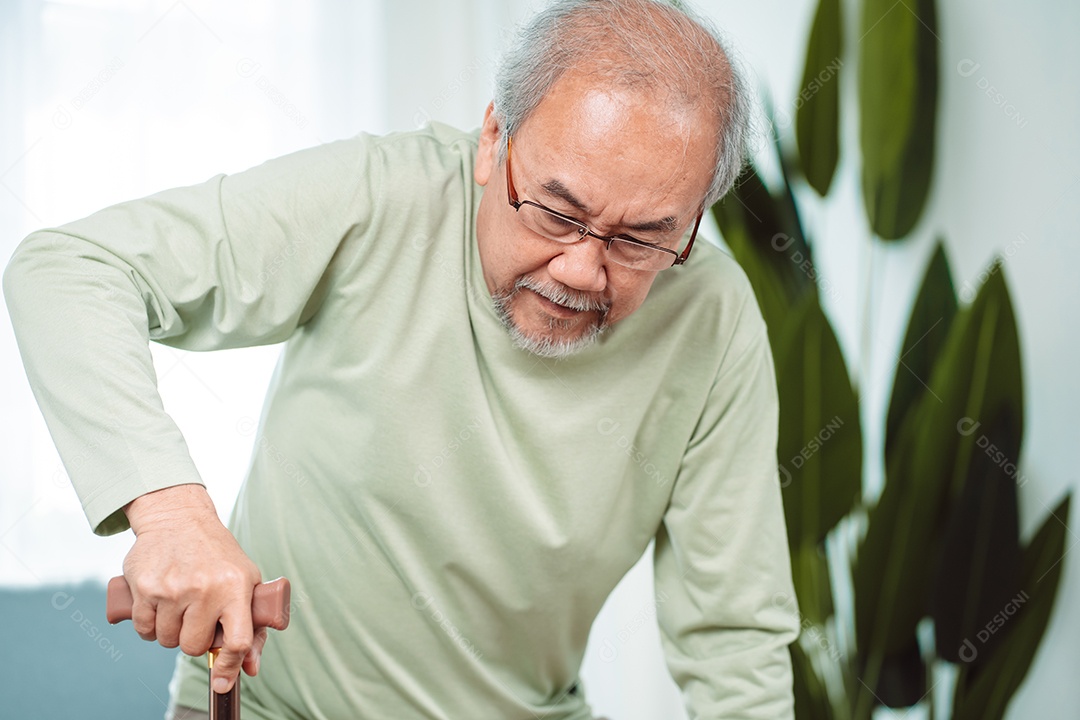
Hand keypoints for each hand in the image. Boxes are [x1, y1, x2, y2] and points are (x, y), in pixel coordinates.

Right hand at [122, 484, 263, 692]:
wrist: (179, 518)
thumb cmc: (217, 556)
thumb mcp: (245, 581)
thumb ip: (252, 626)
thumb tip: (250, 669)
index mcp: (236, 587)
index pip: (238, 641)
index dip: (231, 666)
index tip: (223, 681)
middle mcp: (205, 589)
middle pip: (194, 647)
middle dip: (194, 640)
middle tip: (197, 617)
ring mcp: (172, 589)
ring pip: (166, 640)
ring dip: (171, 632)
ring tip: (179, 606)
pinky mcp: (144, 587)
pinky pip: (144, 630)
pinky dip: (149, 626)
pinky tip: (159, 606)